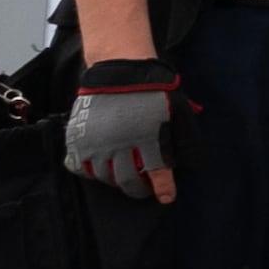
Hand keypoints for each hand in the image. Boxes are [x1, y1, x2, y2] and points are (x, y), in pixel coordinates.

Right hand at [66, 60, 186, 204]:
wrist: (121, 69)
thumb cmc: (154, 91)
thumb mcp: (179, 112)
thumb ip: (186, 141)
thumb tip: (191, 165)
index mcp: (148, 138)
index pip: (158, 173)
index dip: (163, 189)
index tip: (167, 198)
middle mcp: (120, 144)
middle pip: (128, 181)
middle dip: (139, 189)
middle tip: (143, 187)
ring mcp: (95, 142)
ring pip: (103, 177)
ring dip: (115, 180)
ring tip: (123, 173)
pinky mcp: (77, 137)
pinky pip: (78, 166)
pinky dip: (89, 171)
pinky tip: (99, 166)